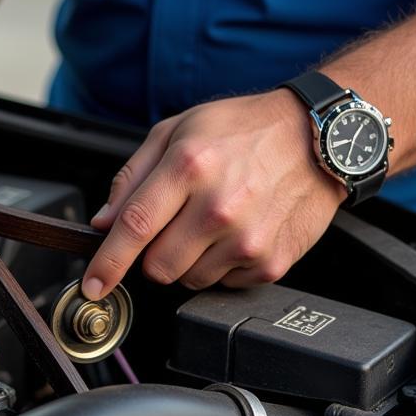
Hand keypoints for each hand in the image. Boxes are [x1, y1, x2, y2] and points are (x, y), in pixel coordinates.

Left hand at [82, 90, 347, 298]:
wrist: (322, 137)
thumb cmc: (246, 130)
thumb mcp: (179, 131)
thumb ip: (132, 177)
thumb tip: (104, 222)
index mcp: (189, 166)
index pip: (134, 228)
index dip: (107, 263)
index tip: (93, 285)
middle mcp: (219, 206)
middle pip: (157, 267)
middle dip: (153, 256)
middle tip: (173, 228)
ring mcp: (248, 238)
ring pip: (188, 280)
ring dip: (189, 261)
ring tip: (211, 224)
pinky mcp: (270, 261)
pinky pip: (224, 284)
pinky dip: (222, 265)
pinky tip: (238, 233)